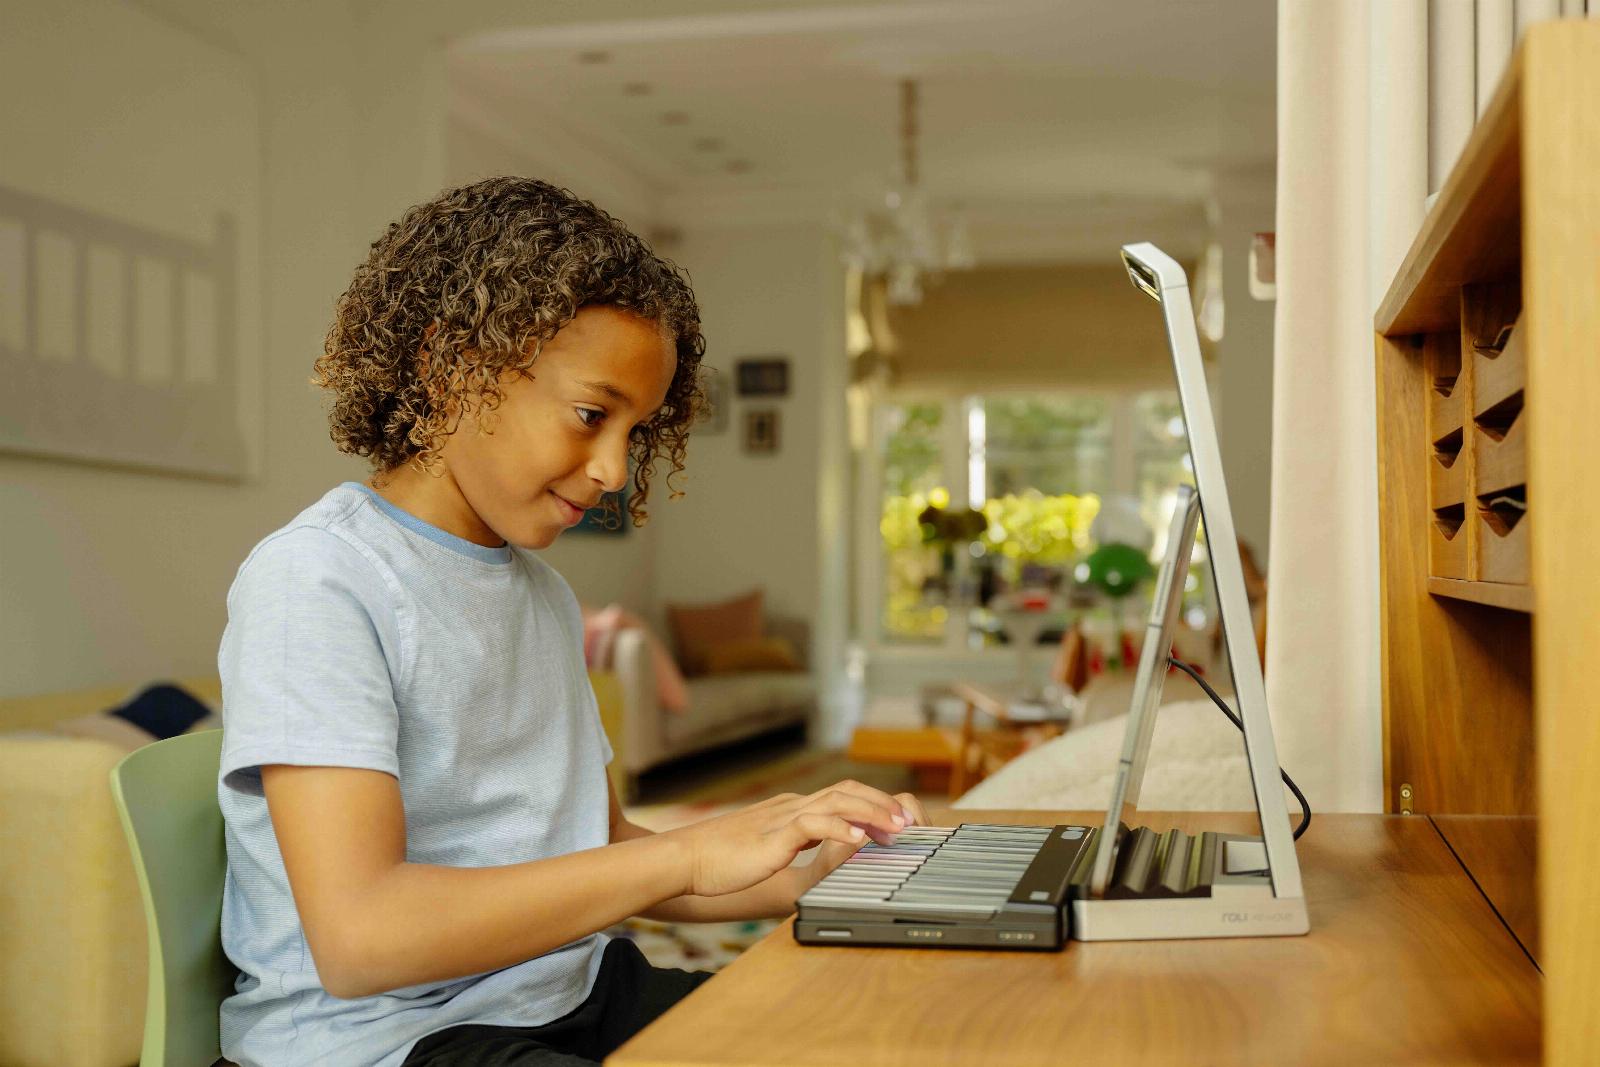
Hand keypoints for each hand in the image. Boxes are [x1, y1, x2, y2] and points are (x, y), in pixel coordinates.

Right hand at [666, 781, 918, 897]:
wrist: (684, 858)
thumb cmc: (718, 860)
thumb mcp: (765, 849)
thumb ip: (789, 844)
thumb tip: (812, 850)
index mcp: (791, 809)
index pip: (840, 795)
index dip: (871, 804)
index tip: (894, 822)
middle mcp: (792, 806)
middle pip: (847, 790)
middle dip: (881, 803)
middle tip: (907, 822)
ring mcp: (783, 817)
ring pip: (837, 801)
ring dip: (871, 811)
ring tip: (895, 827)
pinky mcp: (774, 835)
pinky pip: (814, 824)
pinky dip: (840, 828)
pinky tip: (859, 840)